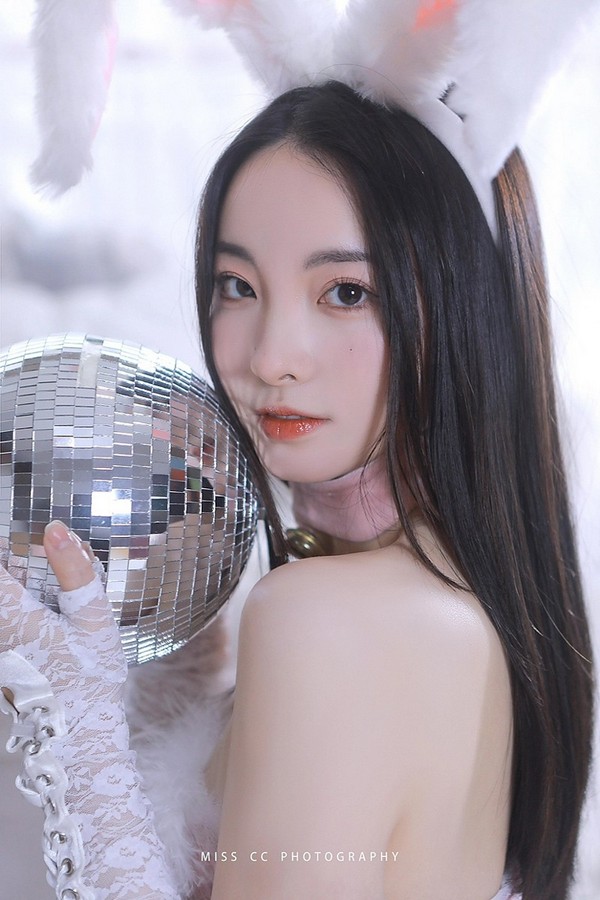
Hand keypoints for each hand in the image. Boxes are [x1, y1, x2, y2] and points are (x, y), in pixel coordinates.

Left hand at [0, 521, 126, 737]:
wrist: (81, 731)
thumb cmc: (90, 675)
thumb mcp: (93, 617)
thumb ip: (75, 569)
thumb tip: (55, 529)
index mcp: (12, 613)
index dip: (5, 548)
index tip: (17, 541)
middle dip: (11, 567)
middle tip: (27, 560)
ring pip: (1, 606)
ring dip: (14, 590)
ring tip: (42, 593)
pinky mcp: (1, 663)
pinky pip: (4, 625)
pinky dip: (17, 613)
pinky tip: (42, 618)